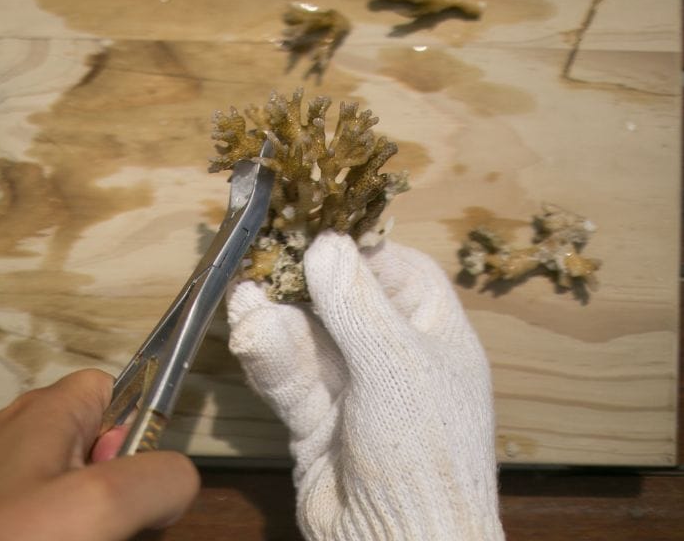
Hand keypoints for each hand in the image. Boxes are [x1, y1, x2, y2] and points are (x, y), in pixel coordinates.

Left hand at [0, 369, 198, 540]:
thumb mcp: (96, 506)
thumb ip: (157, 479)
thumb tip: (178, 479)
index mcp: (45, 413)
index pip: (117, 391)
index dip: (140, 436)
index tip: (134, 490)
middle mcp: (13, 439)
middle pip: (97, 456)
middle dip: (114, 503)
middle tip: (98, 537)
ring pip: (64, 504)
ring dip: (82, 529)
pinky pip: (30, 526)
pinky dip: (44, 538)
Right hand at [228, 232, 503, 540]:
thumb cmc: (423, 452)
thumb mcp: (395, 365)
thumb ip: (355, 304)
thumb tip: (325, 243)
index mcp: (436, 338)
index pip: (402, 274)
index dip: (363, 252)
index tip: (321, 231)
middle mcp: (396, 360)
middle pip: (345, 302)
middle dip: (304, 283)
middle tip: (268, 259)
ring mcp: (353, 392)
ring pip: (308, 339)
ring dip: (276, 319)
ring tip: (246, 299)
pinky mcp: (315, 423)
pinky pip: (288, 378)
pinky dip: (268, 356)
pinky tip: (248, 332)